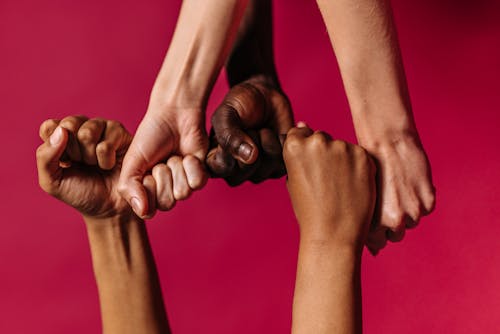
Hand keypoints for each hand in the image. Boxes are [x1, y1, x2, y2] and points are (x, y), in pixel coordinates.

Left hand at [36, 116, 151, 219]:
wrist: (108, 207)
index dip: (55, 146)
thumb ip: (45, 157)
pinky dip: (106, 161)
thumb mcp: (51, 181)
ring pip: (88, 132)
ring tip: (97, 165)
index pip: (50, 126)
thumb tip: (61, 131)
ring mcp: (102, 128)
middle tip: (82, 164)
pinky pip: (106, 144)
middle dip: (74, 151)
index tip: (64, 163)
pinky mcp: (120, 134)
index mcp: (62, 135)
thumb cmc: (81, 193)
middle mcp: (82, 127)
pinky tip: (110, 164)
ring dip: (90, 157)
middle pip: (69, 124)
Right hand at [118, 105, 207, 217]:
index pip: (149, 209)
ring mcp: (184, 183)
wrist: (174, 115)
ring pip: (183, 193)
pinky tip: (187, 155)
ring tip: (174, 156)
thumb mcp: (132, 161)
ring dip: (176, 169)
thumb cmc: (151, 136)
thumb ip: (128, 187)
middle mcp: (166, 190)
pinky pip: (197, 184)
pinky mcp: (201, 175)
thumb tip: (142, 212)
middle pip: (167, 203)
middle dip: (163, 177)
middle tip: (161, 161)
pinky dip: (191, 167)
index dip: (148, 188)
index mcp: (147, 190)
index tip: (146, 170)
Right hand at [206, 75, 293, 184]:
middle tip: (251, 128)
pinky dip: (282, 144)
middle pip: (244, 171)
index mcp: (215, 161)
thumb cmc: (240, 103)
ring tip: (263, 129)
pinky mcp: (277, 168)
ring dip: (268, 142)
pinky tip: (277, 134)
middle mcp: (235, 172)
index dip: (229, 148)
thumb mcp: (226, 113)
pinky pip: (282, 164)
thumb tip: (249, 157)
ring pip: (265, 169)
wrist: (266, 96)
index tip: (233, 129)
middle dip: (251, 143)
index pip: (220, 168)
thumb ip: (229, 135)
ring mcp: (257, 172)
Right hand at [283, 123, 376, 250]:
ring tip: (339, 187)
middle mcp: (317, 141)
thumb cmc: (309, 211)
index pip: (299, 133)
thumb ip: (298, 153)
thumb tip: (303, 125)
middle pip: (321, 138)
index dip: (304, 152)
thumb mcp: (293, 180)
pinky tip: (352, 186)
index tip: (309, 169)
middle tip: (325, 181)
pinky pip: (358, 154)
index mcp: (294, 146)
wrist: (333, 234)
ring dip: (341, 160)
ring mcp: (342, 147)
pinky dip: (357, 167)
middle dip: (323, 154)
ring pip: (341, 146)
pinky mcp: (363, 155)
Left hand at [362, 135, 435, 253]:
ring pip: (412, 221)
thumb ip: (367, 219)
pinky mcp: (428, 201)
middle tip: (388, 203)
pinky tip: (410, 184)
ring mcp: (413, 211)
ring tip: (397, 189)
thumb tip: (373, 247)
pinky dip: (421, 198)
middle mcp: (394, 221)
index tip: (374, 226)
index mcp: (373, 222)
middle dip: (392, 224)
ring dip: (407, 210)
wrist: (387, 143)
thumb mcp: (362, 196)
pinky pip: (426, 208)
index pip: (376, 243)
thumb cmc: (369, 166)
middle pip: (396, 235)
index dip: (375, 235)